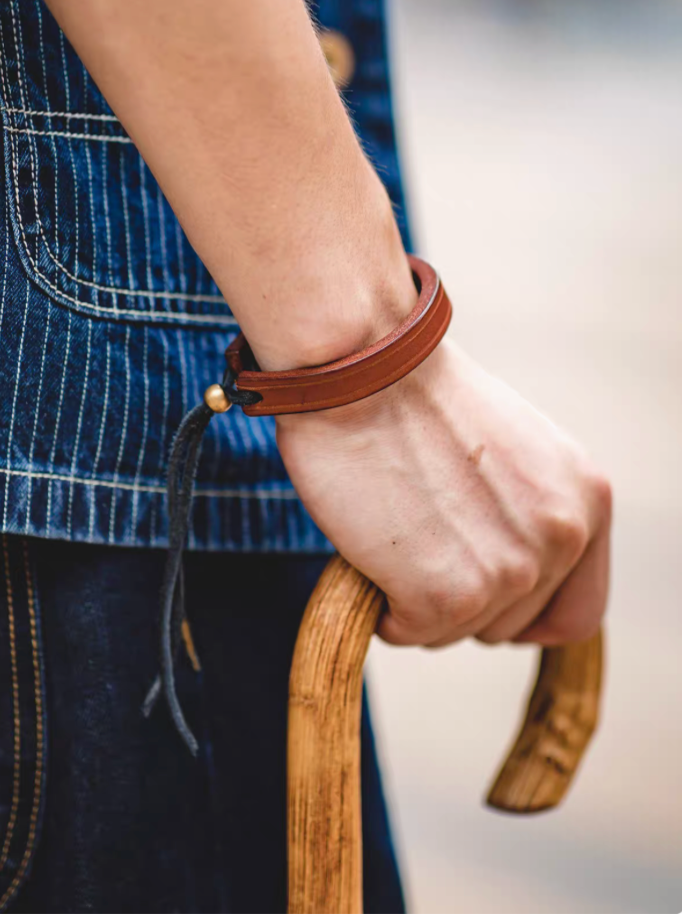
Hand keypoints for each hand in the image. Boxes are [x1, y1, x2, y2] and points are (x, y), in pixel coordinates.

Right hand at [277, 337, 610, 646]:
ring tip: (392, 531)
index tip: (483, 596)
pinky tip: (369, 547)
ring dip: (415, 599)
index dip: (525, 614)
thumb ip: (530, 512)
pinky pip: (408, 633)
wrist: (365, 371)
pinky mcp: (448, 595)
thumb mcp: (516, 451)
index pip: (577, 613)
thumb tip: (507, 570)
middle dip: (460, 598)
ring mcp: (509, 572)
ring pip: (455, 632)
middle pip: (510, 627)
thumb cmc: (417, 397)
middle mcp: (564, 540)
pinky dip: (380, 605)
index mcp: (586, 501)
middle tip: (418, 541)